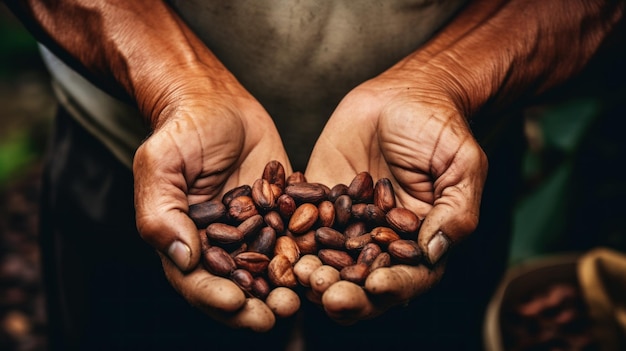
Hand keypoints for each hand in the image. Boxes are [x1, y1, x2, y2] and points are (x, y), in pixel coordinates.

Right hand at [133, 76, 290, 330]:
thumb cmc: (181, 129)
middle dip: (257, 304)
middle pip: (237, 285)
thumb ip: (162, 211)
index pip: (196, 280)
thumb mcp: (161, 164)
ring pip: (271, 269)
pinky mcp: (282, 215)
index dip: (215, 296)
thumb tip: (183, 256)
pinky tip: (328, 263)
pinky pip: (297, 239)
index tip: (237, 303)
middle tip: (280, 312)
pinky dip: (310, 254)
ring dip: (287, 287)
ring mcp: (254, 232)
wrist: (218, 102)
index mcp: (185, 240)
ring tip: (305, 298)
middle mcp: (221, 244)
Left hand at [304, 71, 487, 323]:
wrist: (404, 94)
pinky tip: (277, 243)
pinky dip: (288, 236)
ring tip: (300, 276)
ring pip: (327, 260)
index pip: (408, 277)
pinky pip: (300, 222)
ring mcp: (346, 225)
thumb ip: (456, 210)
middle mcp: (379, 241)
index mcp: (418, 243)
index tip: (376, 287)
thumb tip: (435, 252)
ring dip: (313, 273)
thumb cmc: (440, 129)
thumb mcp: (462, 166)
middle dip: (345, 292)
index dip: (393, 287)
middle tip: (326, 294)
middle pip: (362, 280)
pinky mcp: (318, 202)